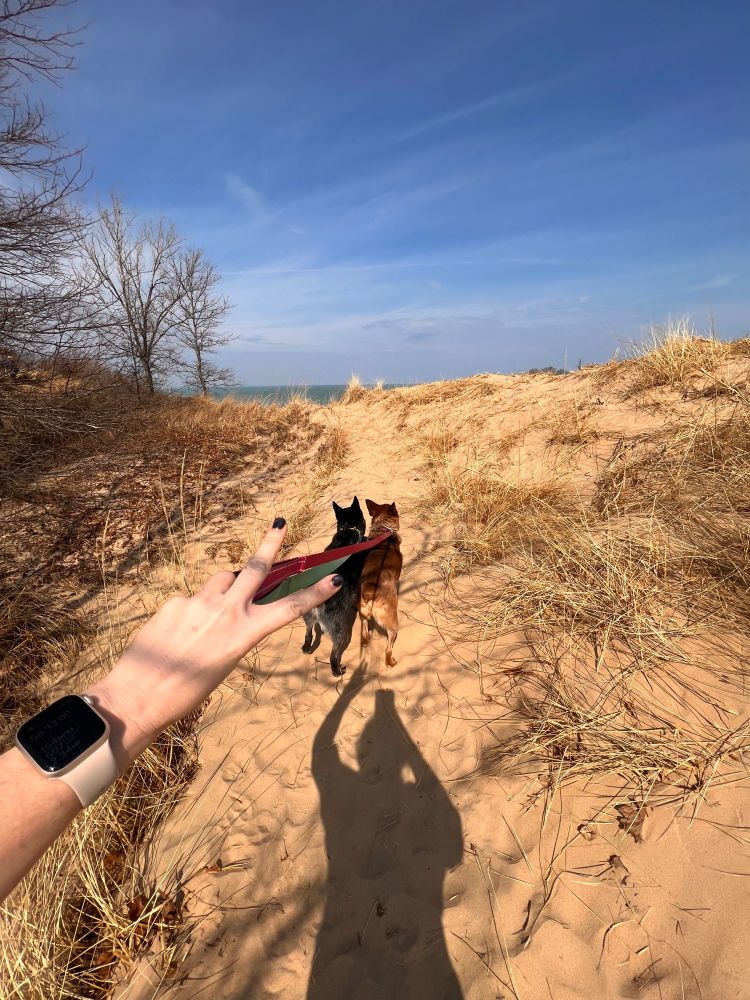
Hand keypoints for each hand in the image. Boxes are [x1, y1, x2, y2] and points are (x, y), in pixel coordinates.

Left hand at [87, 519, 341, 765]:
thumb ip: (234, 630)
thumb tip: (230, 606)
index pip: (289, 608)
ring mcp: (198, 601)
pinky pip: (192, 599)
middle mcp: (225, 611)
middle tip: (280, 523)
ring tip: (211, 615)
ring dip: (225, 587)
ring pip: (220, 582)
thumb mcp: (225, 662)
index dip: (314, 594)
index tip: (334, 580)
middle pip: (254, 567)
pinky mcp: (175, 601)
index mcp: (244, 633)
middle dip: (270, 543)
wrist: (139, 694)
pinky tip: (177, 636)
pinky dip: (192, 610)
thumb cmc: (187, 690)